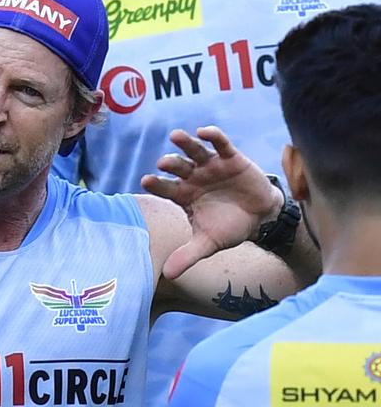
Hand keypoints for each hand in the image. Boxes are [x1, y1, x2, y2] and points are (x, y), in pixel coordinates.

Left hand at [141, 126, 281, 279]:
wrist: (260, 218)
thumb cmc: (229, 227)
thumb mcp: (209, 243)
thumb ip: (188, 255)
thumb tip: (168, 274)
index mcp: (183, 195)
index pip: (165, 188)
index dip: (156, 184)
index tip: (146, 180)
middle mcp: (193, 177)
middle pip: (177, 167)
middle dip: (170, 164)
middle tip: (162, 163)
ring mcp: (210, 166)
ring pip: (194, 152)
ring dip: (185, 144)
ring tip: (176, 136)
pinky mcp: (231, 158)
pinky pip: (221, 144)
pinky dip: (213, 136)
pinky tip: (204, 131)